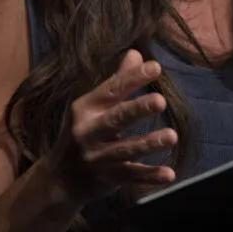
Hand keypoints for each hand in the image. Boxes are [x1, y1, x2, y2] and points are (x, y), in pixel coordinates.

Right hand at [46, 49, 176, 201]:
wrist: (60, 178)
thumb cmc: (84, 132)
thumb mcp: (93, 106)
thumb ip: (117, 81)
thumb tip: (136, 53)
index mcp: (86, 108)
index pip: (112, 90)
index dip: (133, 78)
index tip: (156, 67)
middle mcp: (89, 131)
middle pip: (116, 118)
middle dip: (137, 109)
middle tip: (161, 101)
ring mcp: (97, 157)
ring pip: (126, 149)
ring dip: (149, 143)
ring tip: (173, 136)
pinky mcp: (108, 178)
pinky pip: (131, 176)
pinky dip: (150, 176)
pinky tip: (169, 174)